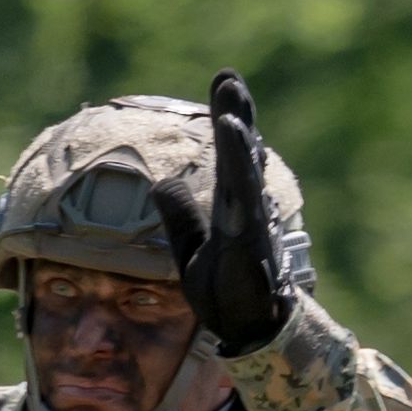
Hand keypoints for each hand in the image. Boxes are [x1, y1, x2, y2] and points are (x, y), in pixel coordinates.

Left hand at [170, 70, 294, 354]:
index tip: (225, 84)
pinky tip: (234, 138)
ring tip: (229, 103)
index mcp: (230, 206)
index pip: (227, 155)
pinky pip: (244, 198)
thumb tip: (161, 182)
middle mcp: (244, 208)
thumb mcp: (190, 250)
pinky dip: (239, 167)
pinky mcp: (250, 240)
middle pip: (240, 153)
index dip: (227, 119)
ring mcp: (250, 223)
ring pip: (243, 171)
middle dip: (236, 114)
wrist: (248, 332)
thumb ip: (179, 215)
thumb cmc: (226, 293)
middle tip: (229, 78)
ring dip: (237, 136)